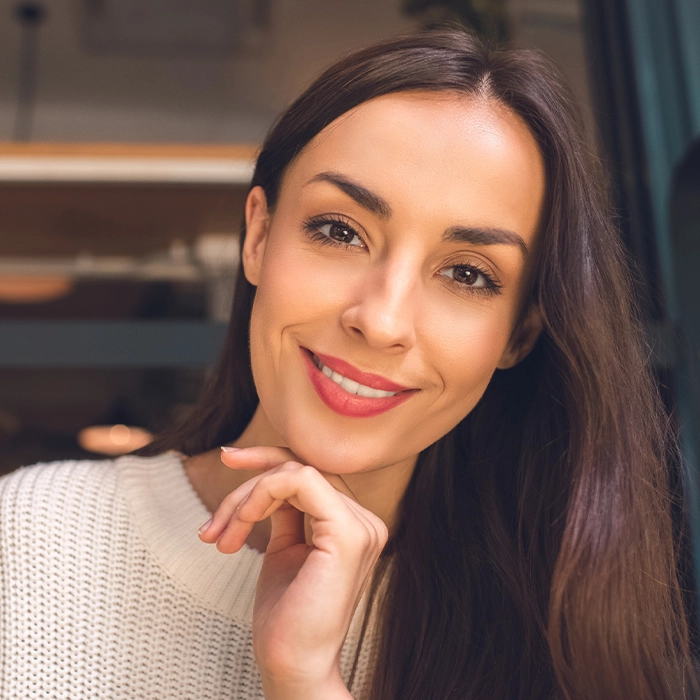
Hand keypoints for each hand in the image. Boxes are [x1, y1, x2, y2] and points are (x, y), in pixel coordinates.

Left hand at [197, 446, 388, 699]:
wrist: (292, 668)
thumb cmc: (285, 619)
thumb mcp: (285, 551)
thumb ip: (287, 513)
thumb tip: (269, 477)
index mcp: (354, 525)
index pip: (310, 475)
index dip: (267, 461)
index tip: (227, 457)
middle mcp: (365, 521)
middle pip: (299, 470)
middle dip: (247, 483)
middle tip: (212, 523)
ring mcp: (361, 525)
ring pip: (294, 473)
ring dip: (246, 498)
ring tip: (220, 535)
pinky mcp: (347, 533)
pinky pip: (298, 482)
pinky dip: (259, 495)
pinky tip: (240, 525)